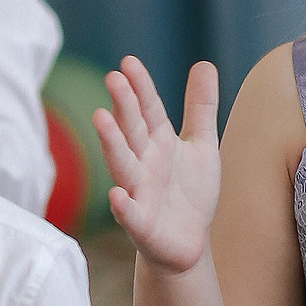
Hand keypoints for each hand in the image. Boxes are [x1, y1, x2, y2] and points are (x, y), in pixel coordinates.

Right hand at [94, 56, 221, 274]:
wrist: (189, 243)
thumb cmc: (190, 191)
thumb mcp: (202, 145)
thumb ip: (201, 107)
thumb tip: (204, 63)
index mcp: (159, 142)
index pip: (148, 109)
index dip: (140, 87)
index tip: (129, 62)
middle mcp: (144, 163)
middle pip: (132, 131)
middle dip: (124, 105)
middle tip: (114, 78)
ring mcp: (139, 192)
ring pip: (123, 165)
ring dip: (112, 143)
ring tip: (101, 118)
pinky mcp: (141, 225)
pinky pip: (130, 214)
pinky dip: (122, 206)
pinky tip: (116, 194)